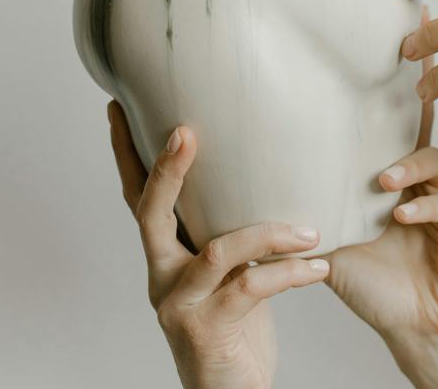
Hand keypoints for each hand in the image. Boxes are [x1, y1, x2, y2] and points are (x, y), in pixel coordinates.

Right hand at [108, 103, 329, 388]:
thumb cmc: (234, 325)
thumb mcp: (225, 272)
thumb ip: (225, 230)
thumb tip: (257, 170)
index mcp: (164, 256)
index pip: (137, 198)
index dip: (126, 154)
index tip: (118, 108)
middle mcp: (162, 276)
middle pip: (151, 213)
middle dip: (167, 170)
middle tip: (185, 131)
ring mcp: (180, 304)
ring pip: (218, 250)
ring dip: (269, 233)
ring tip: (309, 229)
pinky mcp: (207, 330)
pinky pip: (252, 288)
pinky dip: (290, 274)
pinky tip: (319, 268)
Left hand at [326, 71, 437, 388]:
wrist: (415, 329)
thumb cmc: (372, 282)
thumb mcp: (331, 237)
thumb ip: (308, 204)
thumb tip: (252, 177)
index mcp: (389, 170)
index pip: (387, 120)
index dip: (386, 84)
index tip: (381, 43)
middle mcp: (420, 174)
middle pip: (420, 123)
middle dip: (412, 96)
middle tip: (402, 70)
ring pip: (434, 159)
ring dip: (408, 166)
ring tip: (384, 182)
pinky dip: (425, 208)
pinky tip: (402, 217)